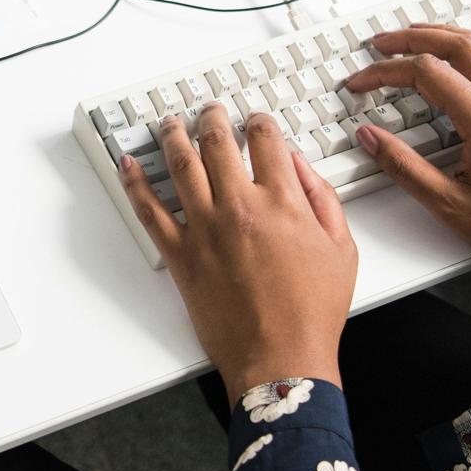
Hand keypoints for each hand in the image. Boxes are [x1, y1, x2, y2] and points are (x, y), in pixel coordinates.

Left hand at [121, 107, 357, 403]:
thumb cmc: (312, 312)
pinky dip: (135, 184)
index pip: (265, 140)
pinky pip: (149, 211)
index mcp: (283, 201)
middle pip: (217, 143)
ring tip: (170, 122)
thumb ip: (322, 199)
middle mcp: (240, 207)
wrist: (281, 359)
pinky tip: (128, 165)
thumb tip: (300, 165)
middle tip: (209, 110)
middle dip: (212, 118)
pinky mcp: (180, 256)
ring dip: (172, 136)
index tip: (254, 120)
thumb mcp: (341, 249)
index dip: (258, 122)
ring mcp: (205, 229)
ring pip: (180, 165)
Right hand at [343, 23, 470, 310]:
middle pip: (458, 46)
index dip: (386, 72)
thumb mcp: (447, 203)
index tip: (361, 83)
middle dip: (414, 38)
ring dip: (452, 32)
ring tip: (422, 31)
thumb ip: (403, 166)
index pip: (426, 73)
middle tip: (383, 42)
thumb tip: (369, 137)